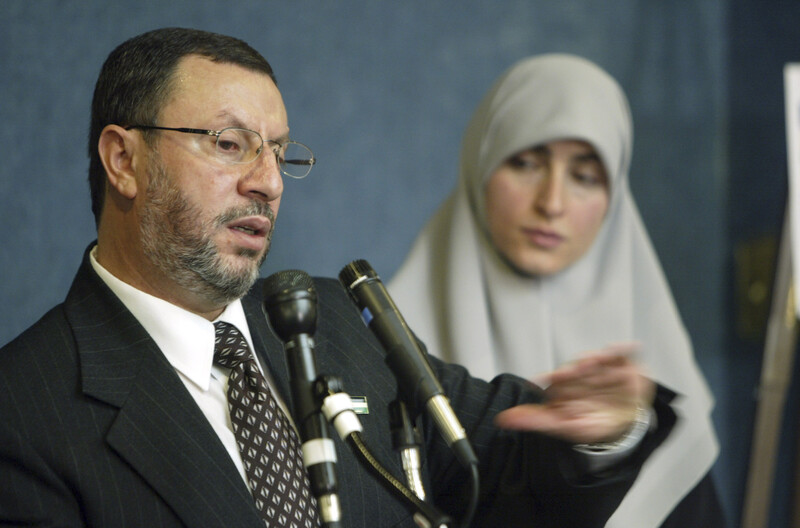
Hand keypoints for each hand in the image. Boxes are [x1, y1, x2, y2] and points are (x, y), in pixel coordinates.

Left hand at [494, 343, 654, 444]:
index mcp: (566, 383)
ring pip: (599, 358)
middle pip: (579, 366)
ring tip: (596, 361)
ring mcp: (602, 367)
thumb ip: (535, 420)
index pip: (559, 377)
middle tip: (577, 369)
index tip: (553, 377)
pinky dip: (626, 349)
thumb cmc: (590, 420)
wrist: (623, 425)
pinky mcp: (622, 364)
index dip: (557, 376)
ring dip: (598, 357)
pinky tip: (631, 346)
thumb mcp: (563, 425)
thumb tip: (502, 419)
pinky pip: (623, 354)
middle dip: (577, 367)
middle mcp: (582, 372)